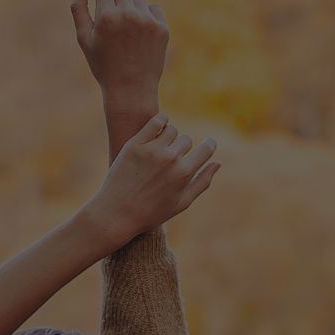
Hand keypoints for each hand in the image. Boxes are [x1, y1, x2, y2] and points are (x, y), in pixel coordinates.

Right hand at [71, 0, 168, 114]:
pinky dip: (148, 17)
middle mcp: (128, 15)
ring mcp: (147, 22)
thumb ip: (78, 8)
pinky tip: (142, 35)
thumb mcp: (84, 38)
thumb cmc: (103, 65)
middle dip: (117, 2)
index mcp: (106, 16)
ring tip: (129, 32)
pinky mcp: (162, 29)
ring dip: (133, 9)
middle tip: (116, 26)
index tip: (103, 13)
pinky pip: (154, 8)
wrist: (131, 90)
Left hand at [85, 113, 219, 251]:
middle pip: (186, 140)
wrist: (117, 213)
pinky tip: (158, 127)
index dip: (210, 144)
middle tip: (174, 156)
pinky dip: (160, 121)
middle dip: (183, 147)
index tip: (209, 142)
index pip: (206, 149)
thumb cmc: (152, 212)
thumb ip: (202, 182)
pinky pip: (155, 122)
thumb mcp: (182, 202)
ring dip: (170, 135)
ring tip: (162, 146)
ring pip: (171, 130)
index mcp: (184, 173)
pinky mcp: (134, 144)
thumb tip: (217, 163)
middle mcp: (170, 159)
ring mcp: (151, 150)